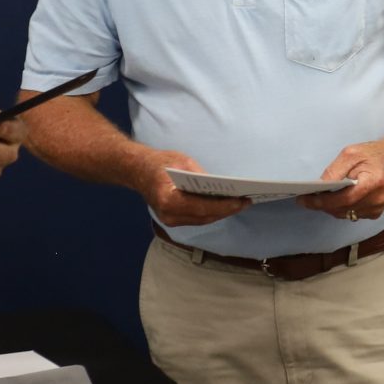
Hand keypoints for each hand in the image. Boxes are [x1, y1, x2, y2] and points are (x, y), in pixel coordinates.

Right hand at [134, 149, 250, 226]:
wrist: (138, 170)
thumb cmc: (160, 163)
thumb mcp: (183, 162)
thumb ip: (201, 176)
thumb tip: (221, 186)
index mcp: (168, 199)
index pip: (202, 207)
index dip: (224, 206)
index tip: (242, 201)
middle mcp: (168, 214)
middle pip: (205, 216)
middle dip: (227, 210)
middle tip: (246, 202)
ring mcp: (169, 220)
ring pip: (202, 220)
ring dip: (221, 213)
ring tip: (239, 204)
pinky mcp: (172, 220)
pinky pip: (196, 219)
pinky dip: (211, 213)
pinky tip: (224, 206)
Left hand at [299, 136, 383, 219]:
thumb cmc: (375, 153)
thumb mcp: (351, 153)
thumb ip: (335, 170)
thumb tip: (320, 186)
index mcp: (372, 183)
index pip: (342, 199)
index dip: (321, 202)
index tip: (304, 200)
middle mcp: (376, 200)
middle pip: (341, 209)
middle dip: (323, 204)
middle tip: (308, 197)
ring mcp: (377, 208)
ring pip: (345, 214)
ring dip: (331, 207)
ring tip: (322, 196)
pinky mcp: (376, 212)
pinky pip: (352, 214)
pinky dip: (342, 208)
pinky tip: (338, 198)